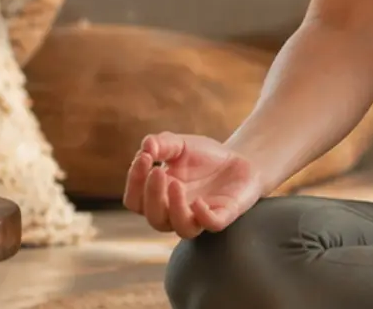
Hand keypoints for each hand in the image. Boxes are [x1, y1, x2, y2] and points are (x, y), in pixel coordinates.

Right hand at [122, 132, 264, 238]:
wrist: (238, 158)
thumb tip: (146, 146)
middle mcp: (175, 212)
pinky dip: (203, 216)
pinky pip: (210, 225)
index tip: (144, 157)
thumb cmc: (203, 156)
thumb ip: (162, 144)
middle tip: (157, 171)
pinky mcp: (223, 215)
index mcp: (159, 197)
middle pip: (154, 218)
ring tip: (175, 183)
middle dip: (151, 196)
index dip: (134, 183)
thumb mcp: (180, 144)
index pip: (135, 200)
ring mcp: (200, 216)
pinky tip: (199, 201)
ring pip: (181, 229)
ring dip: (174, 209)